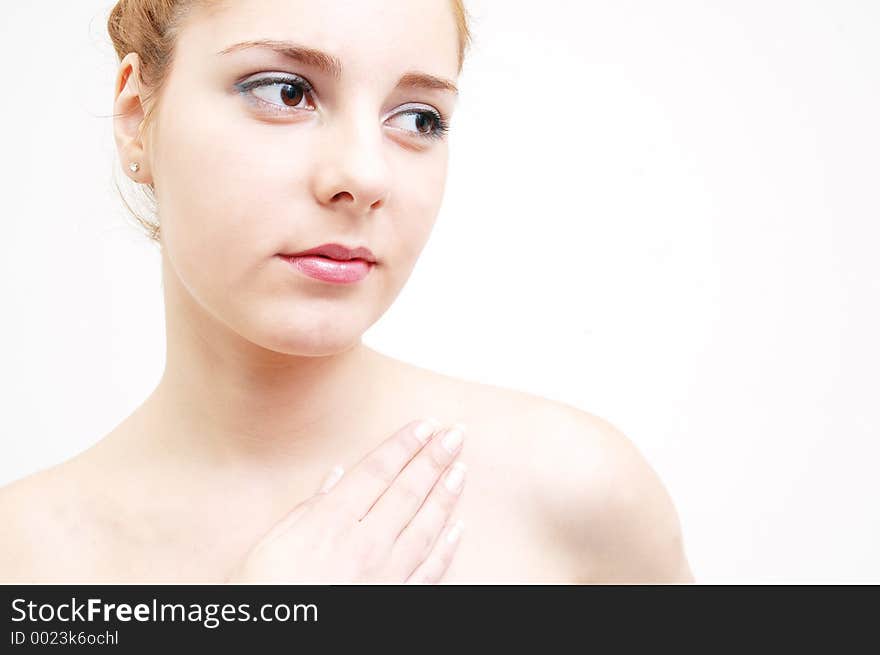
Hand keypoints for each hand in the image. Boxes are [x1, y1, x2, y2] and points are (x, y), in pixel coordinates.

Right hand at [226, 418, 466, 583]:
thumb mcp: (270, 544)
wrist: (274, 645)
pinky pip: (430, 572)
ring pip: (425, 527)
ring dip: (446, 496)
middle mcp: (363, 545)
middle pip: (407, 492)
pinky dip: (447, 548)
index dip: (404, 445)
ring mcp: (384, 576)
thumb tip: (336, 477)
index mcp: (330, 522)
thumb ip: (307, 509)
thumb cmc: (265, 593)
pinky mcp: (395, 602)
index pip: (377, 472)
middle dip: (434, 459)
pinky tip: (459, 527)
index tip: (425, 425)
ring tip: (461, 469)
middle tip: (456, 434)